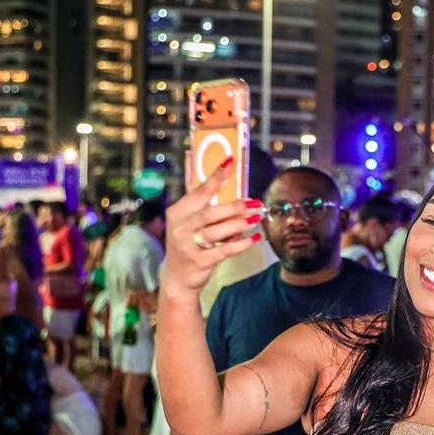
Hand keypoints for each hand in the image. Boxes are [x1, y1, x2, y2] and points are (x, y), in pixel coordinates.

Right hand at [160, 157, 262, 301]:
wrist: (177, 278)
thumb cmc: (187, 241)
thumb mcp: (185, 219)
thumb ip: (196, 194)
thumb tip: (193, 156)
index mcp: (177, 212)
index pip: (199, 190)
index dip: (215, 175)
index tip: (231, 161)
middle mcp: (180, 228)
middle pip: (211, 212)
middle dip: (235, 206)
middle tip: (254, 202)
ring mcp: (188, 246)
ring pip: (218, 231)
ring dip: (240, 223)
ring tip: (256, 217)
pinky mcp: (200, 262)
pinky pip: (225, 250)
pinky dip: (242, 243)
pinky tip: (255, 237)